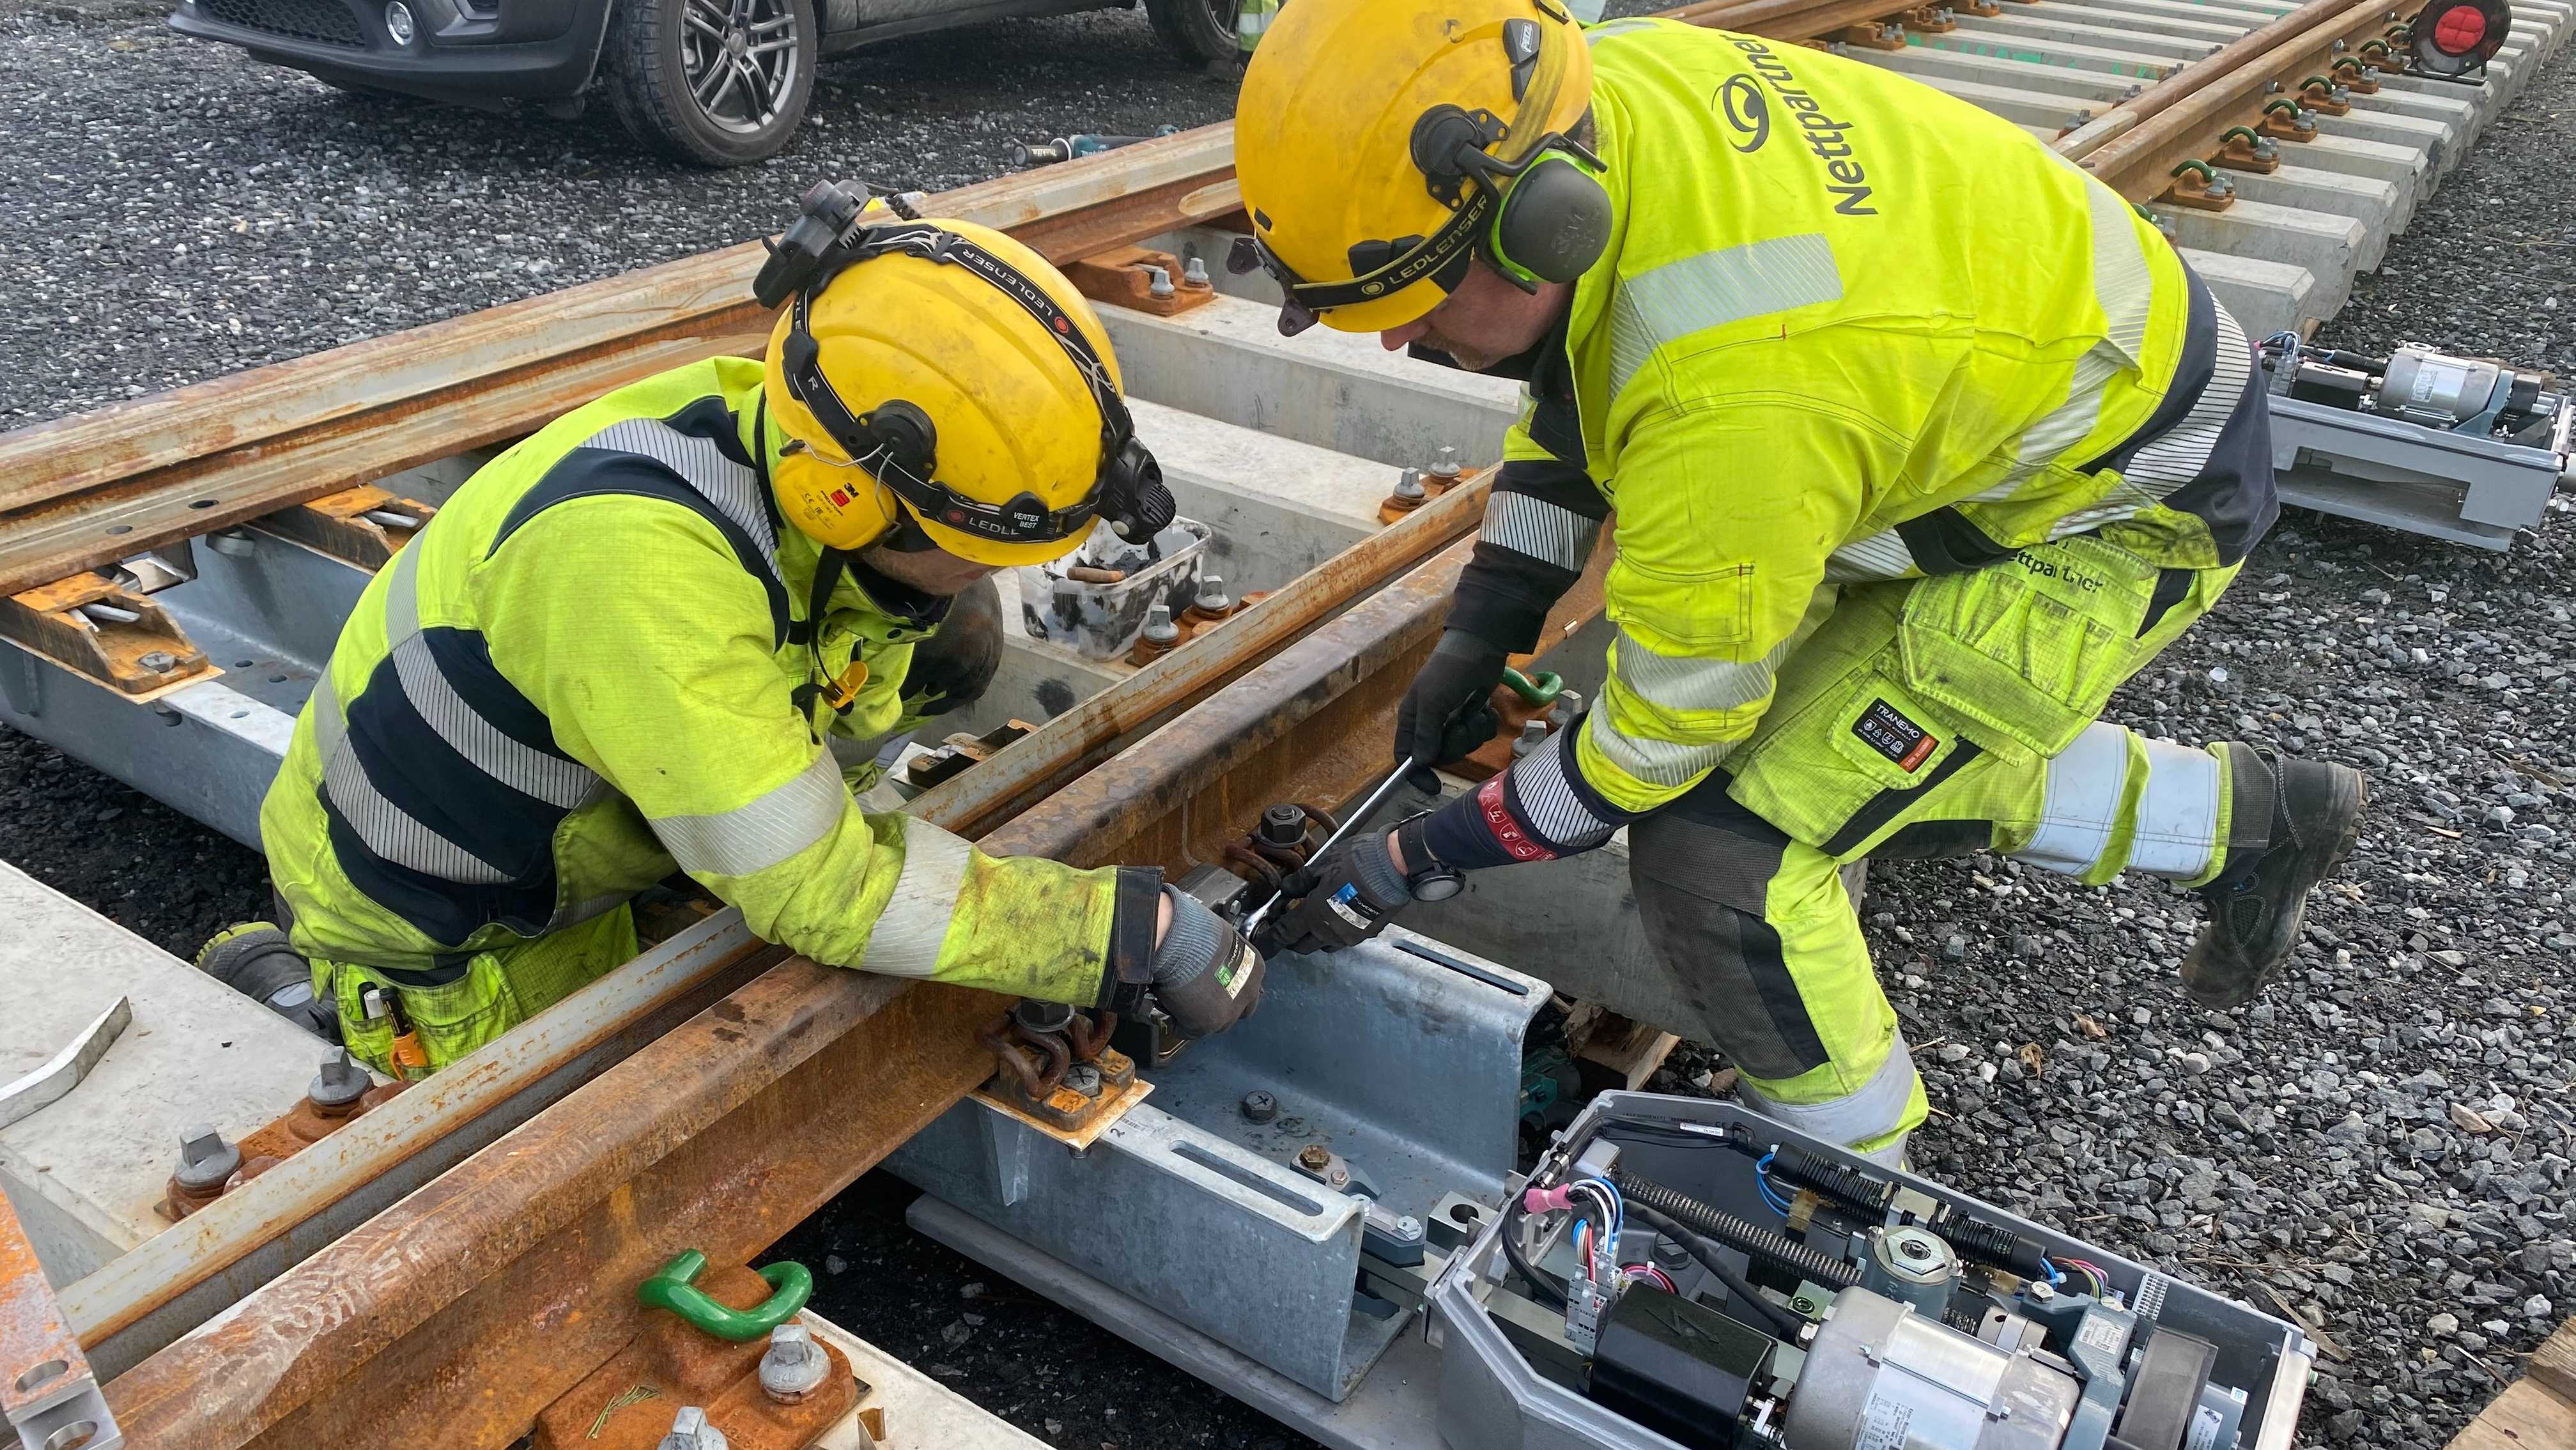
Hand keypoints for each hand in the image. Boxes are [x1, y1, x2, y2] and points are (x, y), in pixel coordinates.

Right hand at [1147, 887, 1265, 1037]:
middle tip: (1198, 998)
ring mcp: (1228, 1011)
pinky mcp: (1206, 1024)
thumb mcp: (1222, 940)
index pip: (1247, 988)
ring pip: (1214, 1023)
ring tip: (1179, 1001)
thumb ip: (1224, 957)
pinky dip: (1177, 1022)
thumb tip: (1211, 961)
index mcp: (1254, 968)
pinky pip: (1188, 1030)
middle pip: (1237, 1010)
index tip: (1213, 987)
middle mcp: (1248, 992)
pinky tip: (1167, 1007)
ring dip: (1198, 1015)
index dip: (1227, 989)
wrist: (1179, 940)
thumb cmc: (1195, 930)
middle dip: (1218, 1007)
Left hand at [1268, 830, 1411, 954]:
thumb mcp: (1322, 866)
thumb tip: (1286, 889)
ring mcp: (1351, 936)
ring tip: (1313, 920)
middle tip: (1286, 927)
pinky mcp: (1368, 933)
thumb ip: (1300, 882)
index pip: (1285, 934)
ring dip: (1314, 938)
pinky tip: (1337, 916)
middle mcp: (1331, 932)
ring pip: (1325, 945)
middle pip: (1303, 946)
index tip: (1263, 943)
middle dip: (1291, 940)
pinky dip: (1335, 932)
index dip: (1270, 940)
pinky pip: (1345, 939)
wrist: (1394, 866)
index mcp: (1315, 915)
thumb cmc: (1358, 863)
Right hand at [1393, 631, 1508, 769]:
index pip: (1407, 757)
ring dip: (1474, 731)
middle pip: (1441, 755)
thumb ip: (1426, 734)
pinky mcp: (1474, 715)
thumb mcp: (1432, 701)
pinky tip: (1485, 707)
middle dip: (1457, 743)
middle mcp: (1431, 723)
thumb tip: (1421, 763)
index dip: (1418, 774)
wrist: (1481, 645)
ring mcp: (1454, 720)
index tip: (1433, 786)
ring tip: (1475, 708)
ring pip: (1464, 746)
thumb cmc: (1449, 670)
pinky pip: (1482, 735)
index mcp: (1413, 719)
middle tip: (1463, 723)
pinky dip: (1486, 723)